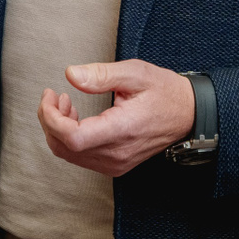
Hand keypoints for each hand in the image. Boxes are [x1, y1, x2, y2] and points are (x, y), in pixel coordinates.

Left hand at [38, 60, 196, 177]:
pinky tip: (76, 118)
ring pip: (68, 155)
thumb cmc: (164, 92)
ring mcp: (116, 163)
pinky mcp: (115, 165)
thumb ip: (101, 74)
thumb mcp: (135, 73)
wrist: (188, 114)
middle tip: (54, 96)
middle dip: (49, 120)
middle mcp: (117, 153)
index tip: (50, 96)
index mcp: (122, 129)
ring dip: (58, 129)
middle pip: (64, 148)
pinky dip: (69, 138)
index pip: (73, 138)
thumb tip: (72, 75)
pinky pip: (80, 157)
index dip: (51, 118)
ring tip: (66, 104)